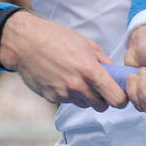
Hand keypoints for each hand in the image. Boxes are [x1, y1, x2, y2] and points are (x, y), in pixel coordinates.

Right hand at [0, 12, 126, 111]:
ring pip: (84, 104)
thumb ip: (104, 61)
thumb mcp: (87, 44)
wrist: (25, 43)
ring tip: (75, 77)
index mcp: (90, 70)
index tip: (118, 94)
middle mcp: (77, 85)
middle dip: (102, 98)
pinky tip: (61, 78)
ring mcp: (63, 94)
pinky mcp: (51, 98)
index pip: (116, 98)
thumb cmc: (56, 38)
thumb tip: (116, 75)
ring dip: (85, 96)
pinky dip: (69, 94)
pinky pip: (68, 101)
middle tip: (97, 85)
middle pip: (102, 106)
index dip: (121, 98)